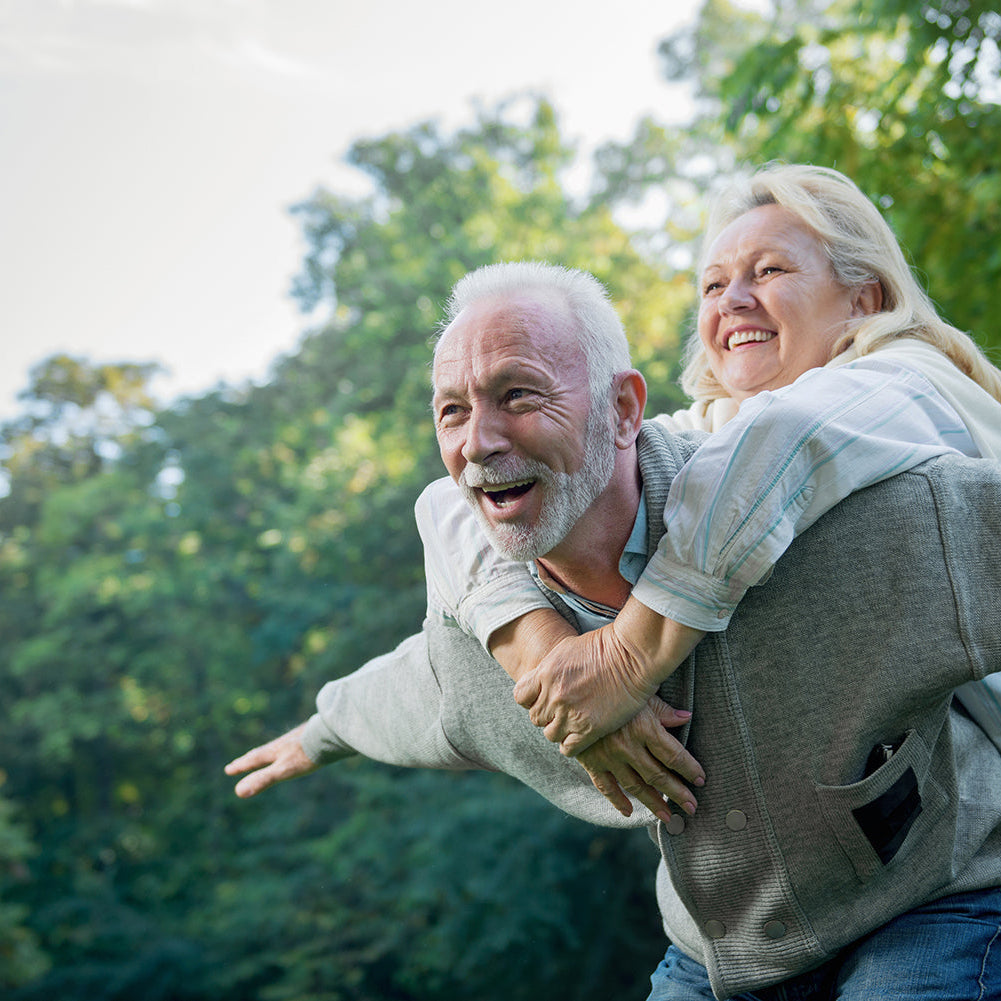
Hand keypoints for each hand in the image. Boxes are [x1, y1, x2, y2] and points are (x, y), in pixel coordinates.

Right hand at [224, 722, 317, 797]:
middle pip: (263, 752)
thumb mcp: (284, 770)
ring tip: (266, 755)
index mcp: (275, 751)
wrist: (332, 732)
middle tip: (241, 761)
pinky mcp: (310, 738)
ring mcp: (297, 739)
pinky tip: (296, 748)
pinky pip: (294, 743)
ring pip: (279, 747)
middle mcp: (283, 743)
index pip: (254, 760)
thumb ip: (263, 779)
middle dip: (251, 758)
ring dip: (269, 753)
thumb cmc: (307, 753)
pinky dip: (288, 748)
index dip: (241, 766)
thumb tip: (238, 791)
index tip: (228, 770)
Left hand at [512, 599, 703, 754]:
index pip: (520, 696)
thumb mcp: (567, 648)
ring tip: (573, 724)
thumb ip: (550, 668)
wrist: (632, 655)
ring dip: (559, 730)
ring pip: (550, 734)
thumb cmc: (605, 646)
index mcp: (545, 673)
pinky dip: (571, 745)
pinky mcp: (589, 729)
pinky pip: (568, 748)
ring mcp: (570, 713)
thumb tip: (541, 679)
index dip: (531, 699)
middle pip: (536, 717)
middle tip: (563, 711)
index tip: (544, 698)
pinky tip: (581, 736)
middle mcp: (554, 695)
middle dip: (547, 715)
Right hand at [576, 696, 703, 822]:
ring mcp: (609, 757)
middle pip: (659, 775)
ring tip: (668, 817)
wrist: (573, 690)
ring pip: (636, 786)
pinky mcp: (591, 761)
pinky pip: (606, 786)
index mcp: (645, 728)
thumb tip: (687, 717)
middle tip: (692, 807)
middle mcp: (629, 747)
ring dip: (653, 803)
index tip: (701, 780)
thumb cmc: (612, 687)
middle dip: (678, 793)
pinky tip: (628, 811)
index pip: (674, 755)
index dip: (690, 769)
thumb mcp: (640, 694)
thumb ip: (663, 710)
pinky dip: (617, 801)